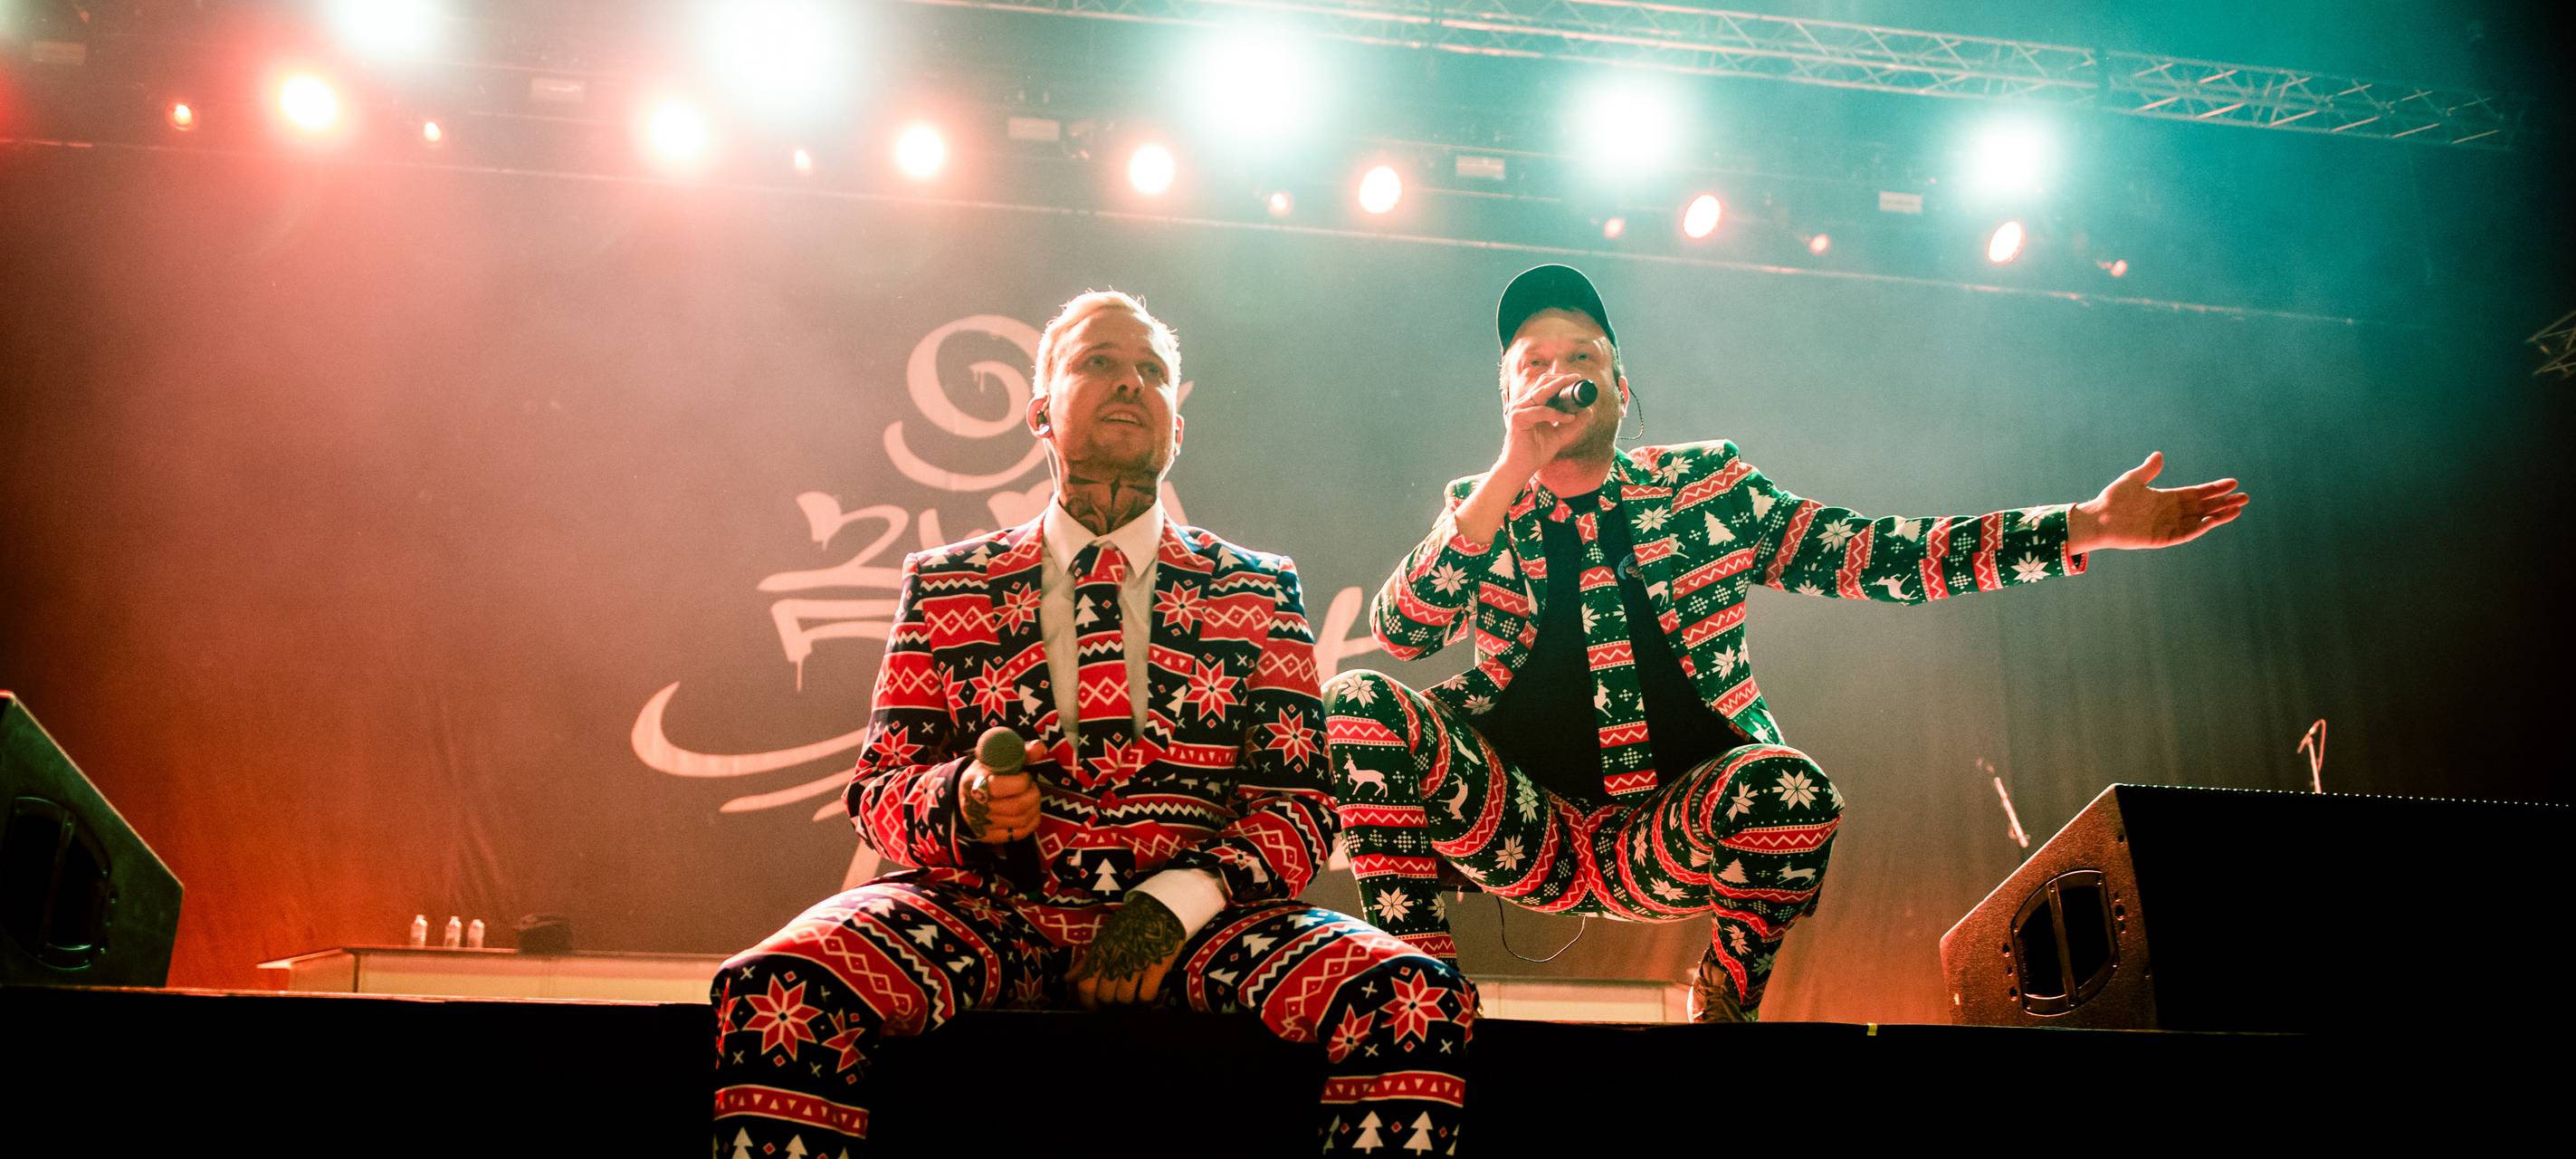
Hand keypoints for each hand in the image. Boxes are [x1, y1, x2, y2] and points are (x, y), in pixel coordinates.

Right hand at [960, 739, 1045, 843]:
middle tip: (1031, 787)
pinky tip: (1031, 811)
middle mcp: (977, 807)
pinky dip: (1032, 822)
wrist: (964, 797)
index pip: (1001, 787)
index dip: (1021, 781)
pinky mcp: (991, 837)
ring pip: (1021, 820)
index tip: (1025, 776)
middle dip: (1032, 795)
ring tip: (1031, 797)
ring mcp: (984, 825)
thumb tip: (1039, 747)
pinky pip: (1019, 833)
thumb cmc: (984, 775)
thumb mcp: (995, 759)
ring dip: (1034, 807)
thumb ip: (1019, 753)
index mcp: (975, 783)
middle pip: (1016, 806)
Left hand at [1068, 893, 1184, 1009]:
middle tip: (1120, 996)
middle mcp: (1115, 959)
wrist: (1160, 908)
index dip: (1088, 1003)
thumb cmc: (1129, 925)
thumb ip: (1086, 961)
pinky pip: (1146, 995)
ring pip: (1126, 999)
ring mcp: (1136, 963)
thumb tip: (1066, 979)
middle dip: (1112, 1001)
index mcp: (1100, 952)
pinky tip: (1148, 991)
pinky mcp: (1156, 966)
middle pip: (1106, 997)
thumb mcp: (1103, 938)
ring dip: (1130, 1000)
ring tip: (1135, 991)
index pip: (1085, 987)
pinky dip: (1147, 998)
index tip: (1095, 1009)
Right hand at [1495, 369, 1590, 480]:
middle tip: (1578, 378)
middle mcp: (1523, 404)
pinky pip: (1541, 411)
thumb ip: (1572, 424)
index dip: (1561, 379)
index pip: (1545, 384)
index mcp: (1531, 405)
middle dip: (1562, 379)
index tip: (1578, 379)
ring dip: (1560, 390)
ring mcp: (1518, 410)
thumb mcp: (1559, 436)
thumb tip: (1589, 411)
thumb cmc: (1535, 452)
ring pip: (1542, 393)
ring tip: (1576, 393)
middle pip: (1543, 382)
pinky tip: (1569, 418)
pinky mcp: (1517, 418)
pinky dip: (1556, 414)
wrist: (1520, 468)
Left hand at [2069, 452, 2248, 553]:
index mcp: (2167, 498)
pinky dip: (2198, 527)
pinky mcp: (2162, 539)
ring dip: (2218, 516)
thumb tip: (2159, 455)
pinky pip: (2185, 533)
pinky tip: (2212, 520)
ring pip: (2199, 520)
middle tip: (2245, 497)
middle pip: (2204, 507)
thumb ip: (2148, 470)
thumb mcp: (2133, 480)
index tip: (2233, 483)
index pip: (2197, 493)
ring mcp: (2168, 526)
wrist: (2097, 518)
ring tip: (2237, 509)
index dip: (2215, 489)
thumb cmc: (2112, 500)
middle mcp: (2171, 512)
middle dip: (2224, 502)